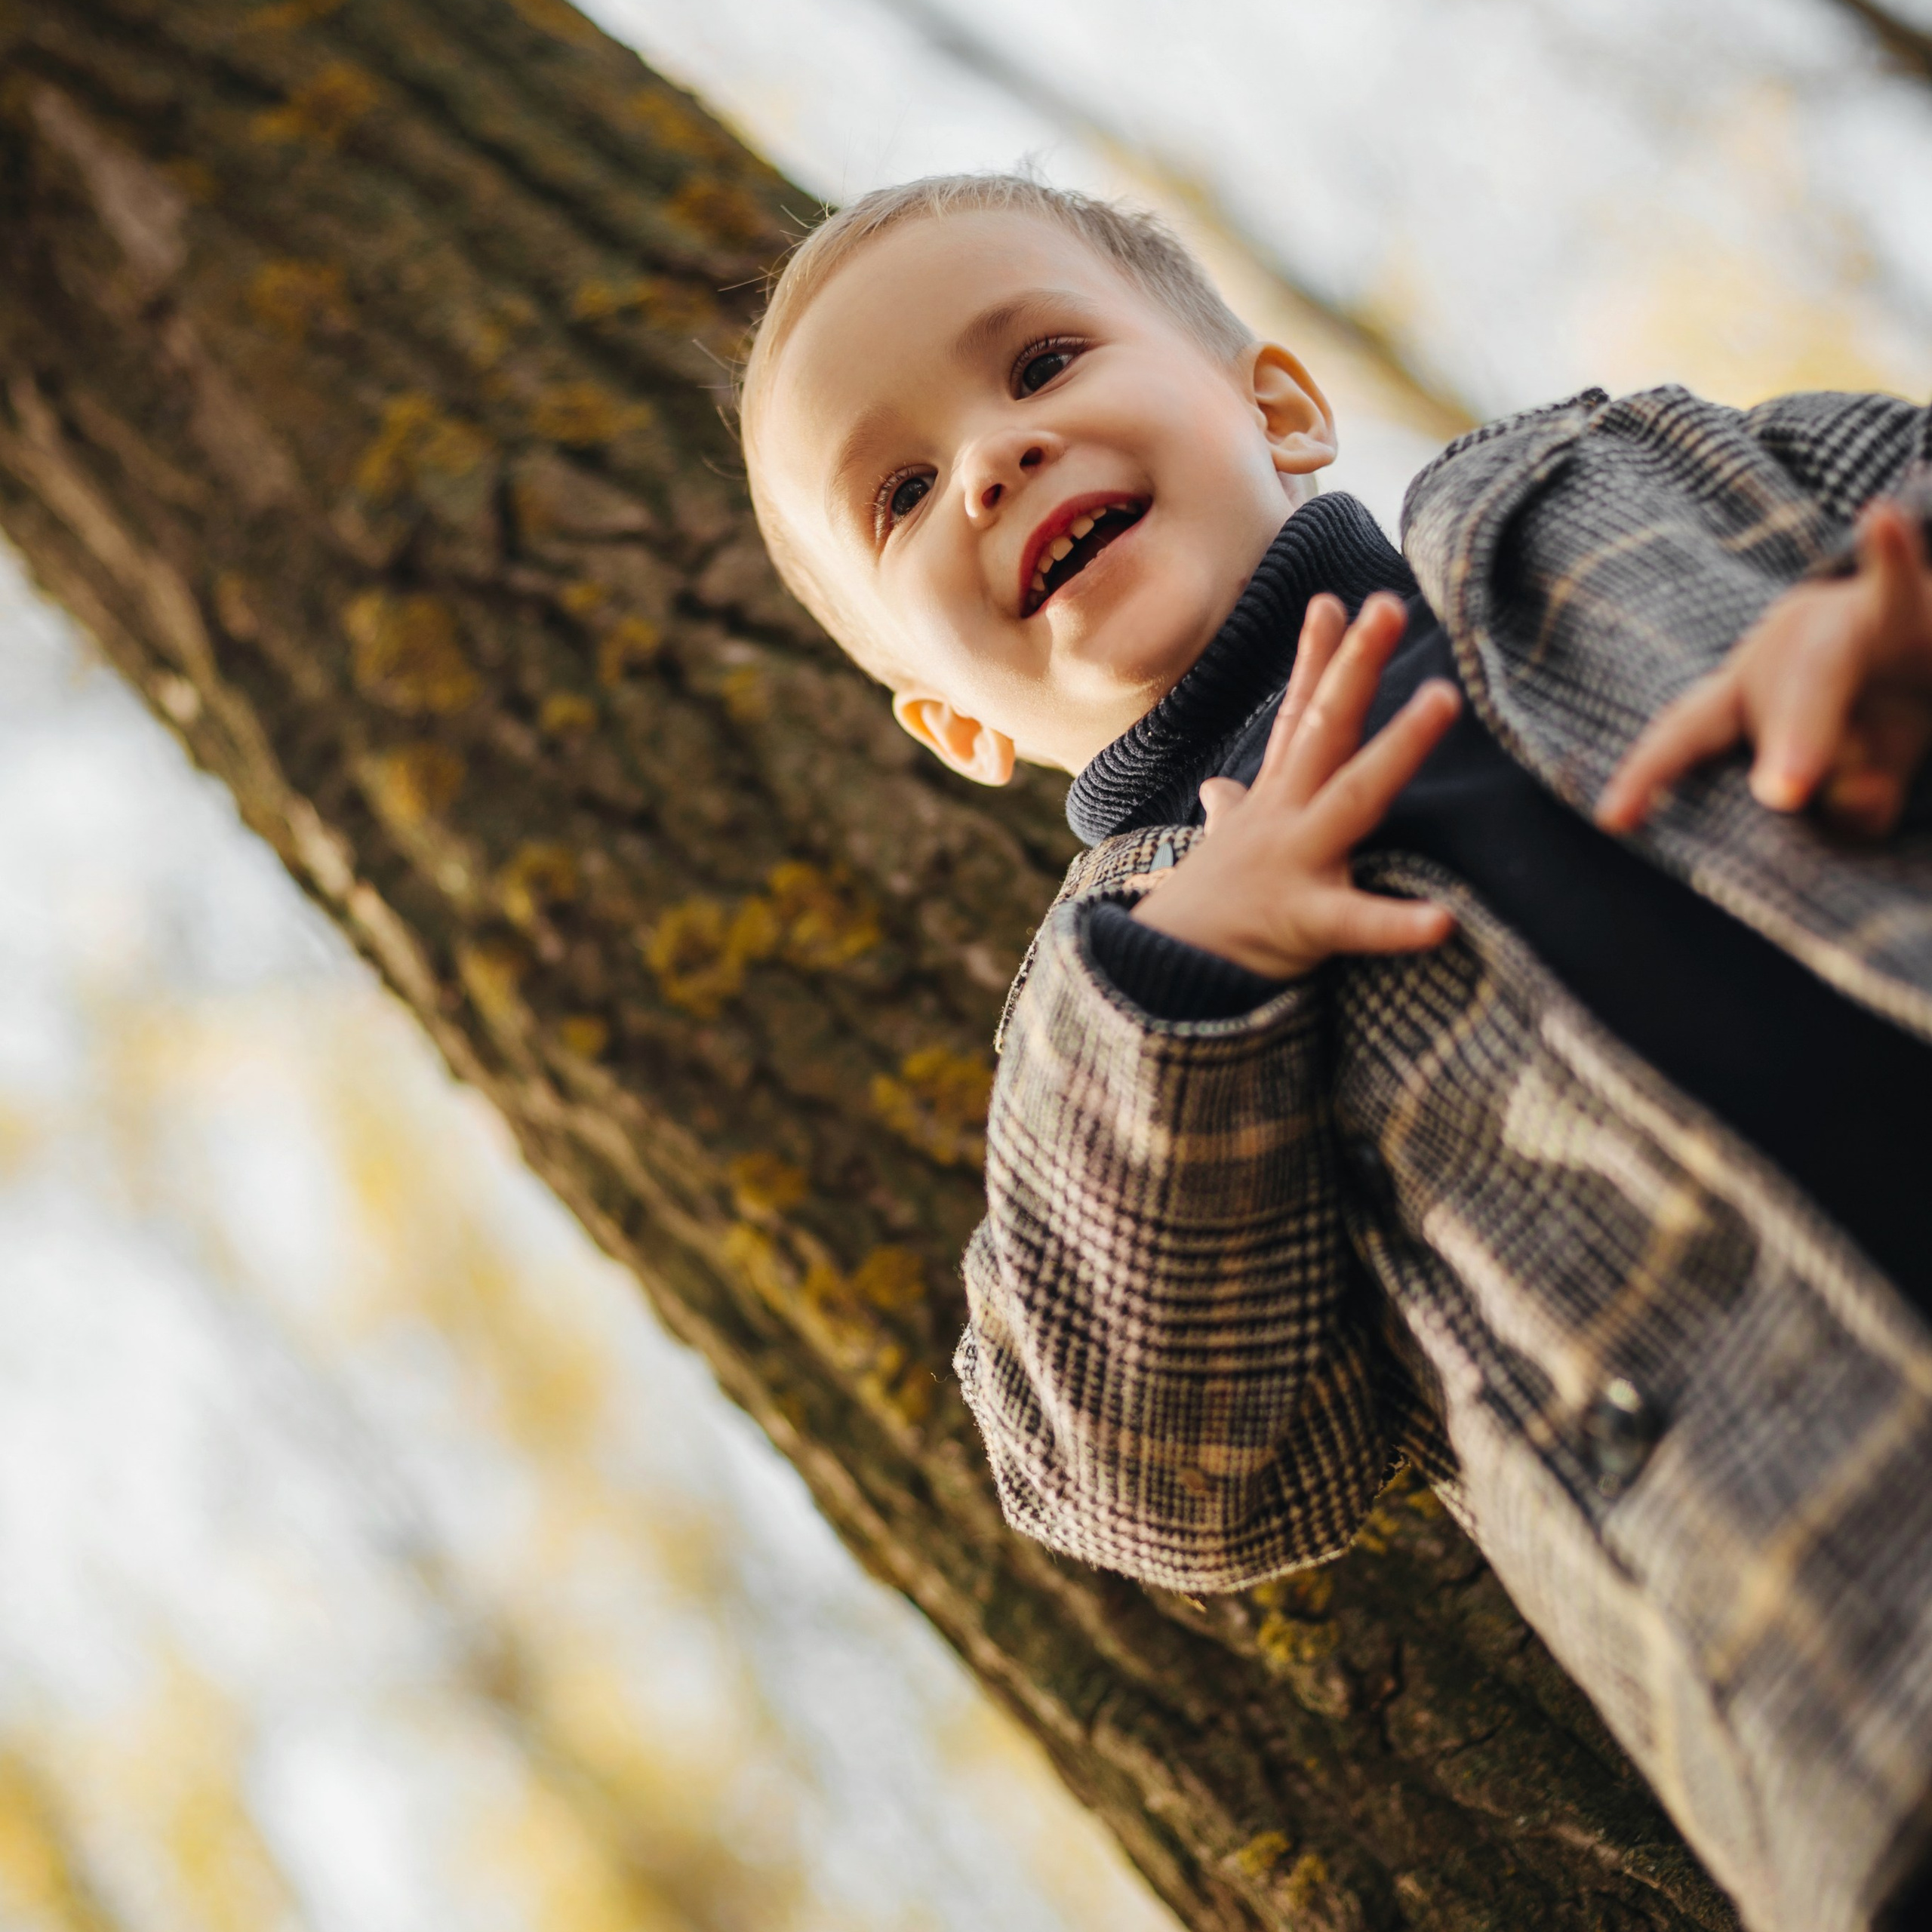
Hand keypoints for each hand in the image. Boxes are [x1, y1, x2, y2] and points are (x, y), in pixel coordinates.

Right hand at [1130, 591, 1461, 979]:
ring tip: (1445, 698)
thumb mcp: (1220, 851)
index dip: (1316, 658)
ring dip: (1399, 746)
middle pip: (1323, 729)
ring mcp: (1295, 863)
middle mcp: (1284, 817)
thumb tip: (1219, 787)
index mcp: (1273, 802)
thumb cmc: (1207, 914)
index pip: (1296, 717)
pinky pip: (1357, 923)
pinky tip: (1444, 920)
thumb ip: (1231, 811)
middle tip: (1389, 604)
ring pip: (1354, 795)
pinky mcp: (1306, 922)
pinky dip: (1399, 924)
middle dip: (1355, 666)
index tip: (1335, 598)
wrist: (1159, 980)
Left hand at [1597, 498, 1931, 838]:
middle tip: (1783, 795)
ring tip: (1813, 737)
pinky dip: (1891, 554)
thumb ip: (1859, 804)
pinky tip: (1882, 518)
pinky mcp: (1904, 610)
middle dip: (1790, 748)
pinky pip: (1896, 585)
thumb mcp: (1869, 774)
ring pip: (1827, 673)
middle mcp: (1779, 653)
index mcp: (1746, 695)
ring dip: (1830, 718)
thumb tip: (1849, 800)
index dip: (1649, 773)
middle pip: (1774, 705)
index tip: (1613, 820)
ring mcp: (1842, 625)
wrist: (1925, 625)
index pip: (1688, 735)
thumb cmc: (1878, 714)